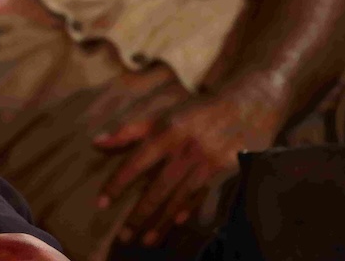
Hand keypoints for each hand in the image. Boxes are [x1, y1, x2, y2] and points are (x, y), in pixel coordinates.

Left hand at [93, 73, 288, 247]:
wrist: (248, 104)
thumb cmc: (197, 110)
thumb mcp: (163, 113)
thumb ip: (130, 130)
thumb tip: (96, 142)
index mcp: (168, 131)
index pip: (136, 162)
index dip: (117, 183)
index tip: (102, 202)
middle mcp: (186, 149)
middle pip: (157, 188)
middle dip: (139, 215)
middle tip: (123, 236)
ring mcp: (208, 163)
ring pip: (179, 198)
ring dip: (161, 222)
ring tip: (145, 241)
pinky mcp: (225, 173)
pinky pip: (202, 198)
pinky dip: (187, 212)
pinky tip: (174, 225)